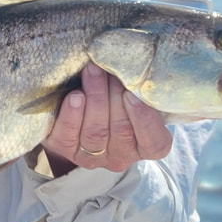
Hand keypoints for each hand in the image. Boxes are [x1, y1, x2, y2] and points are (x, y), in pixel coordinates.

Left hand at [40, 62, 172, 175]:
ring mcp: (93, 156)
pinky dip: (72, 115)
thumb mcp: (132, 91)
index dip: (144, 120)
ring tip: (91, 71)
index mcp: (146, 144)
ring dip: (94, 98)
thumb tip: (136, 64)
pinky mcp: (66, 149)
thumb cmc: (115, 93)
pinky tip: (74, 96)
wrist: (77, 101)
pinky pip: (68, 136)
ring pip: (96, 132)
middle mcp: (122, 156)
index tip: (132, 94)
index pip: (155, 143)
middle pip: (121, 131)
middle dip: (114, 96)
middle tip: (108, 69)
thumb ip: (139, 86)